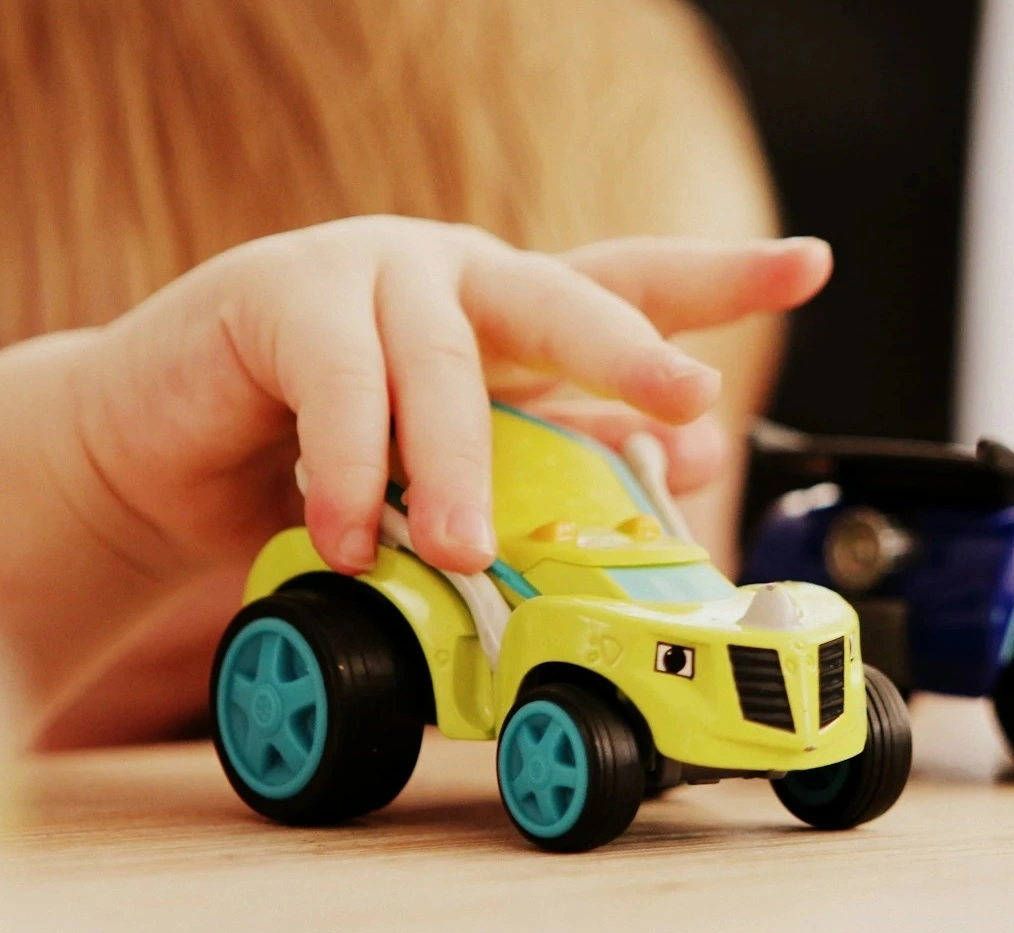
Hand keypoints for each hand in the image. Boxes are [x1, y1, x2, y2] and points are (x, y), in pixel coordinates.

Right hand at [67, 216, 830, 579]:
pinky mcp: (280, 296)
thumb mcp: (459, 468)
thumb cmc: (330, 461)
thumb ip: (558, 456)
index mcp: (515, 310)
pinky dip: (354, 471)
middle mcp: (459, 276)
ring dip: (465, 469)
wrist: (166, 454)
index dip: (722, 276)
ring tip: (470, 550)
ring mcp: (372, 273)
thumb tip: (683, 459)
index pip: (632, 283)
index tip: (811, 264)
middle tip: (685, 396)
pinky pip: (339, 387)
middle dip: (632, 349)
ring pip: (448, 366)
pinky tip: (354, 534)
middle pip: (566, 297)